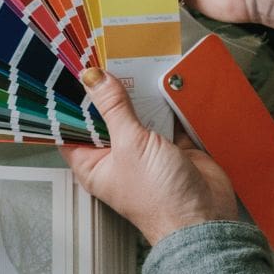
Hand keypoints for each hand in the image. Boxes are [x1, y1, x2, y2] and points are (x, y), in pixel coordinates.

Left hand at [61, 69, 236, 244]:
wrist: (203, 215)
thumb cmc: (159, 199)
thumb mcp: (130, 144)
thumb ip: (113, 107)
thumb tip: (94, 79)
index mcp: (93, 163)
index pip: (71, 127)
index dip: (70, 101)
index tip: (70, 71)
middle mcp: (116, 156)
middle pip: (104, 115)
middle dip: (107, 91)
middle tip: (103, 58)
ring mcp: (143, 150)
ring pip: (135, 113)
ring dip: (138, 93)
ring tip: (133, 64)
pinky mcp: (169, 145)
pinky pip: (164, 116)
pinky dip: (164, 101)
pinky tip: (161, 82)